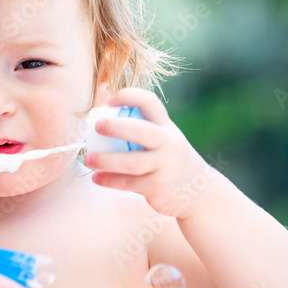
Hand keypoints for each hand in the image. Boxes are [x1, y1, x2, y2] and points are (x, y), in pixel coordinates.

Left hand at [84, 87, 213, 219]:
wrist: (198, 191)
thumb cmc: (169, 158)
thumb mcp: (164, 137)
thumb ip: (141, 125)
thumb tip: (102, 103)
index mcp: (166, 126)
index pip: (150, 103)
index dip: (130, 97)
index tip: (111, 101)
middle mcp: (168, 143)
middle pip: (142, 131)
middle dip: (116, 127)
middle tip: (97, 126)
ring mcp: (164, 166)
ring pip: (132, 162)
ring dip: (107, 160)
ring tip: (89, 159)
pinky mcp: (157, 187)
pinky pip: (129, 183)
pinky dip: (109, 180)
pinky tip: (97, 178)